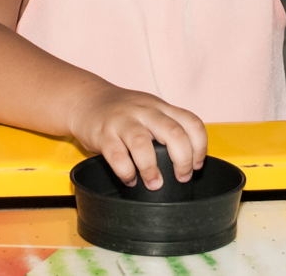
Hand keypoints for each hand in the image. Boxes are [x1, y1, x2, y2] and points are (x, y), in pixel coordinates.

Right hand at [68, 84, 206, 189]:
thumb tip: (188, 161)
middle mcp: (144, 111)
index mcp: (160, 107)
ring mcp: (122, 121)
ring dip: (151, 169)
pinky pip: (116, 156)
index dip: (200, 146)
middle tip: (182, 177)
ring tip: (154, 184)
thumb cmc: (121, 112)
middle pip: (173, 132)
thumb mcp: (149, 111)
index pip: (192, 123)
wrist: (85, 100)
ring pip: (142, 144)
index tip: (197, 165)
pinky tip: (129, 179)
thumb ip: (166, 128)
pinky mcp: (103, 134)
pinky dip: (126, 172)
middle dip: (183, 160)